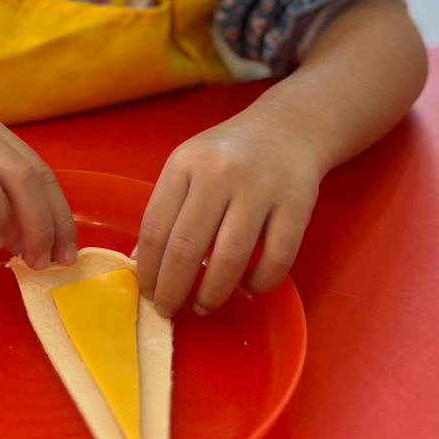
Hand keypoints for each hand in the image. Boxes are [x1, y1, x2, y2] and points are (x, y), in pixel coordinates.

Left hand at [136, 107, 324, 315]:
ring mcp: (260, 189)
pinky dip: (260, 283)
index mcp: (186, 163)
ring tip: (204, 306)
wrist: (287, 128)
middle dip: (173, 289)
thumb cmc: (228, 155)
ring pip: (230, 257)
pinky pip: (276, 259)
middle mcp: (220, 174)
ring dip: (213, 293)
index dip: (149, 268)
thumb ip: (167, 208)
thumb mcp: (189, 167)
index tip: (147, 292)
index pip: (157, 226)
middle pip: (187, 246)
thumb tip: (142, 262)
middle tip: (168, 310)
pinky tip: (248, 287)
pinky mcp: (296, 205)